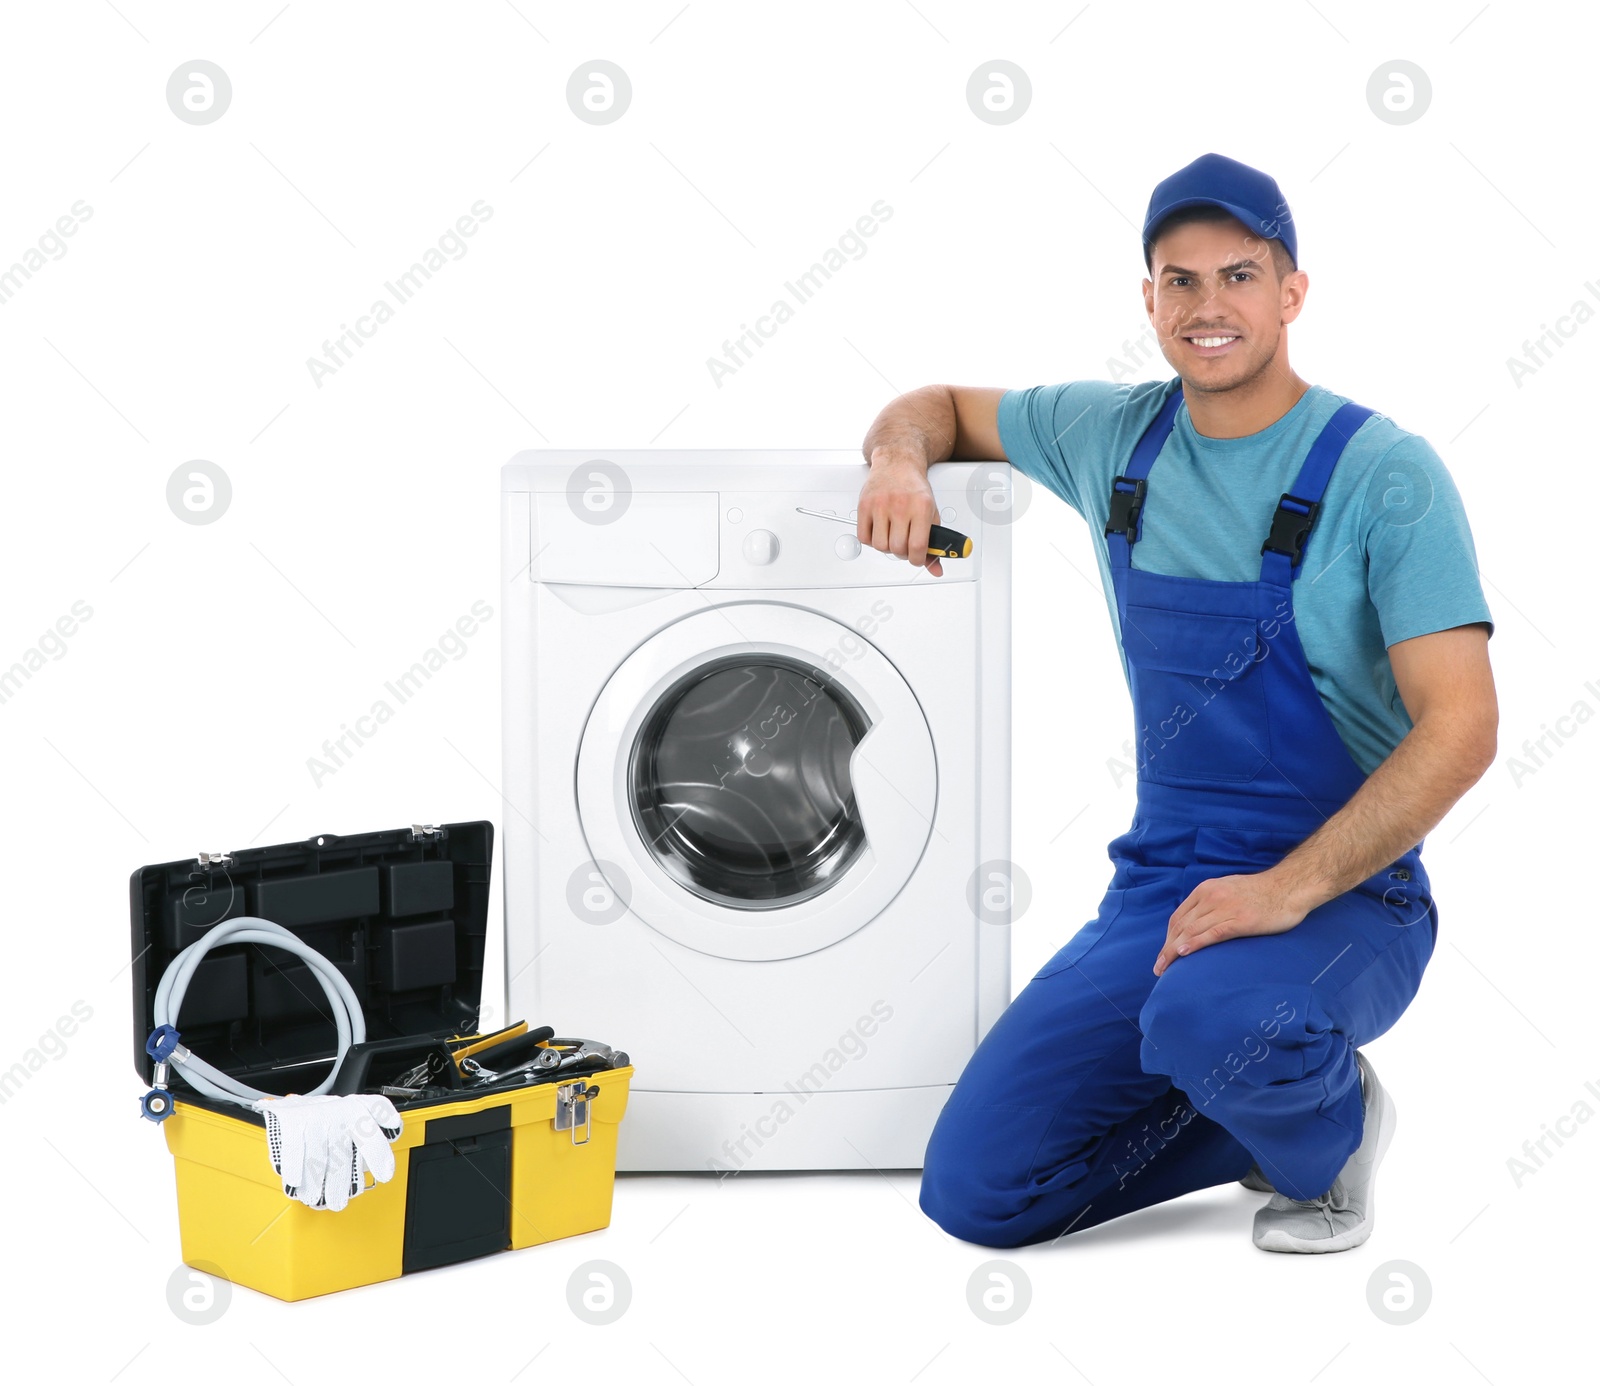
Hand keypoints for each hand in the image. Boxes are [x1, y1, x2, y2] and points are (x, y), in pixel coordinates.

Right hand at [858, 452, 943, 576]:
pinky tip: (879, 530)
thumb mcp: (931, 512)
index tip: (916, 558)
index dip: (917, 559)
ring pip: (880, 546)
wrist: (897, 462)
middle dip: (901, 552)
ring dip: (886, 546)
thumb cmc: (914, 488)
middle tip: (904, 544)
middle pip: (897, 548)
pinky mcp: (864, 505)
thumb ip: (934, 542)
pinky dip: (871, 540)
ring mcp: (881, 505)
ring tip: (891, 535)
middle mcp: (901, 505)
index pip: (918, 546)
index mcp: (922, 507)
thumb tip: (935, 569)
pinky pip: (864, 537)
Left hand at [1152, 868, 1314, 975]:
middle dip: (1166, 948)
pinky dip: (1195, 943)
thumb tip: (1197, 921)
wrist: (1288, 887)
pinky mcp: (1241, 920)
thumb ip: (1210, 903)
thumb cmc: (1260, 892)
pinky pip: (1212, 933)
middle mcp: (1211, 897)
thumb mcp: (1227, 890)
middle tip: (1159, 967)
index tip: (1163, 954)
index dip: (1167, 937)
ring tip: (1166, 969)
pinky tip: (1183, 953)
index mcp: (1206, 890)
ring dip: (1174, 951)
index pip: (1178, 917)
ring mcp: (1225, 908)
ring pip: (1192, 931)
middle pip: (1181, 926)